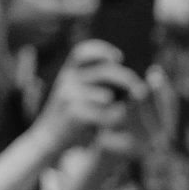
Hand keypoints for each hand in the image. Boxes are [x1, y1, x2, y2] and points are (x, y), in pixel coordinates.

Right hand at [40, 37, 140, 151]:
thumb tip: (126, 78)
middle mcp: (67, 79)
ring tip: (123, 114)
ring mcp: (68, 95)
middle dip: (125, 79)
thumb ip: (95, 83)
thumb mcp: (77, 93)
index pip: (83, 53)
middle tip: (139, 90)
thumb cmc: (69, 116)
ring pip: (106, 95)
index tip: (119, 58)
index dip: (101, 50)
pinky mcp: (72, 113)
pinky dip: (111, 119)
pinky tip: (114, 125)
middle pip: (103, 72)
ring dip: (119, 105)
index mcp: (68, 71)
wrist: (49, 139)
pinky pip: (101, 113)